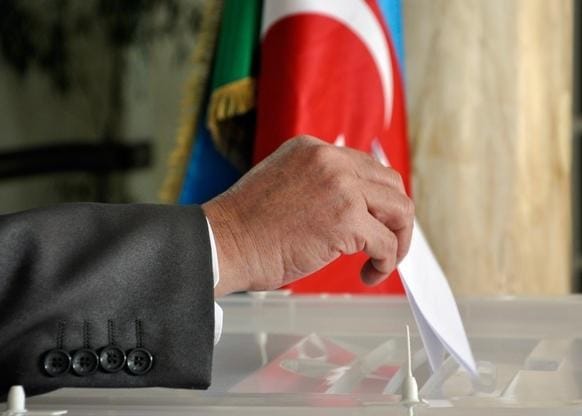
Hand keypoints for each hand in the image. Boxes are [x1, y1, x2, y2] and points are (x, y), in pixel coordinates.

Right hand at [202, 136, 413, 296]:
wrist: (223, 244)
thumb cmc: (246, 227)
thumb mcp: (284, 185)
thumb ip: (317, 184)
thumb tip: (353, 207)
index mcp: (313, 149)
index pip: (367, 168)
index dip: (377, 200)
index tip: (375, 223)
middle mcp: (331, 160)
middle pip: (391, 184)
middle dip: (394, 218)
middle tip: (384, 244)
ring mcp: (341, 186)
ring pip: (399, 210)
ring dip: (397, 239)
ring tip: (381, 261)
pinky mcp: (347, 218)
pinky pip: (387, 242)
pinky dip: (385, 263)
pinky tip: (369, 274)